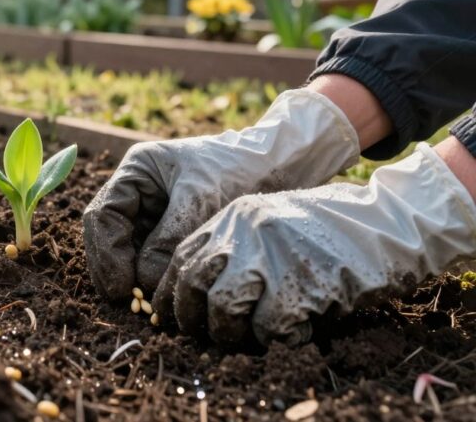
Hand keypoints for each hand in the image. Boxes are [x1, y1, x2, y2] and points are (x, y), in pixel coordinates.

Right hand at [82, 89, 359, 299]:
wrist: (283, 164)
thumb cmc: (241, 169)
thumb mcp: (202, 199)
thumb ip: (170, 239)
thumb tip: (143, 282)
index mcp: (137, 170)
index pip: (103, 214)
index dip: (106, 253)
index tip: (121, 286)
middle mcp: (138, 192)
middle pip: (108, 235)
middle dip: (113, 269)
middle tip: (125, 302)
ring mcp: (153, 213)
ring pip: (126, 250)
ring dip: (130, 277)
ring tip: (143, 305)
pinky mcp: (171, 231)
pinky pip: (150, 258)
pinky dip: (151, 277)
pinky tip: (160, 296)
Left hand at [154, 144, 475, 345]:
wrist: (387, 222)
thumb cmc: (329, 228)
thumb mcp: (270, 223)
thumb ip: (235, 248)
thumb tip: (200, 297)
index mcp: (232, 218)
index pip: (181, 259)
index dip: (171, 295)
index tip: (172, 318)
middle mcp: (244, 234)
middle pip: (192, 284)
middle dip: (192, 318)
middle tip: (208, 336)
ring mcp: (270, 258)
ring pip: (223, 309)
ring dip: (231, 334)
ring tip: (252, 337)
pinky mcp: (300, 285)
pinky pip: (271, 329)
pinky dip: (279, 340)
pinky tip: (296, 333)